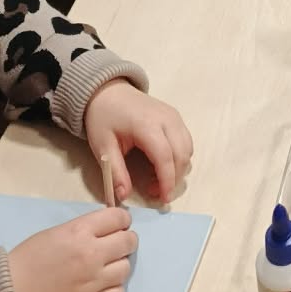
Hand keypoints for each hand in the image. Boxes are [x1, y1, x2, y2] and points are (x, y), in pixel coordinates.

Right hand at [7, 206, 137, 291]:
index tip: (118, 225)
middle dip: (126, 241)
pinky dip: (114, 291)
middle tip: (116, 246)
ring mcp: (92, 282)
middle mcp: (91, 254)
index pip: (118, 217)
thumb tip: (102, 230)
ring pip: (125, 269)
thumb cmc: (25, 262)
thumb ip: (80, 230)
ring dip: (118, 267)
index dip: (121, 220)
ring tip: (107, 269)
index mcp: (79, 232)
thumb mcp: (53, 234)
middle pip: (128, 242)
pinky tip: (103, 288)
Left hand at [86, 80, 194, 203]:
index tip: (162, 199)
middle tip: (154, 192)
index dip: (166, 181)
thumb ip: (115, 173)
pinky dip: (179, 157)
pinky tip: (161, 164)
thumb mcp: (102, 147)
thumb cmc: (104, 118)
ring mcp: (174, 116)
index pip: (165, 157)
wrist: (108, 91)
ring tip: (156, 179)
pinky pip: (185, 141)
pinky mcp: (175, 116)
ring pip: (187, 148)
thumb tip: (123, 197)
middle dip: (173, 178)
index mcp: (147, 125)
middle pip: (182, 154)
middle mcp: (167, 119)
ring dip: (178, 168)